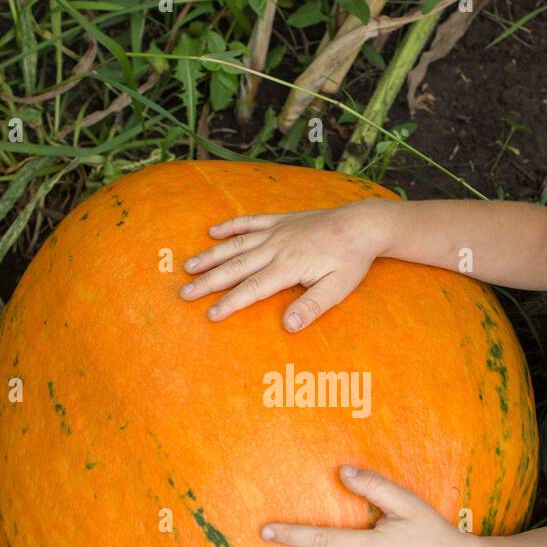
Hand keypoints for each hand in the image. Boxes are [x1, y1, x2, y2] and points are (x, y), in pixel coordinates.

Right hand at [179, 198, 397, 331]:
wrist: (362, 223)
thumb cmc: (352, 260)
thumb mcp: (339, 288)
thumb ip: (313, 306)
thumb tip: (289, 326)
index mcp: (289, 266)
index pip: (253, 288)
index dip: (230, 302)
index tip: (210, 315)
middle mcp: (276, 246)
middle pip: (235, 267)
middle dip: (208, 281)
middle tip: (184, 294)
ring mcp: (276, 230)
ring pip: (236, 244)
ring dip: (210, 255)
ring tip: (187, 266)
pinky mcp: (280, 220)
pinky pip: (249, 221)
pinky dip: (230, 226)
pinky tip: (212, 231)